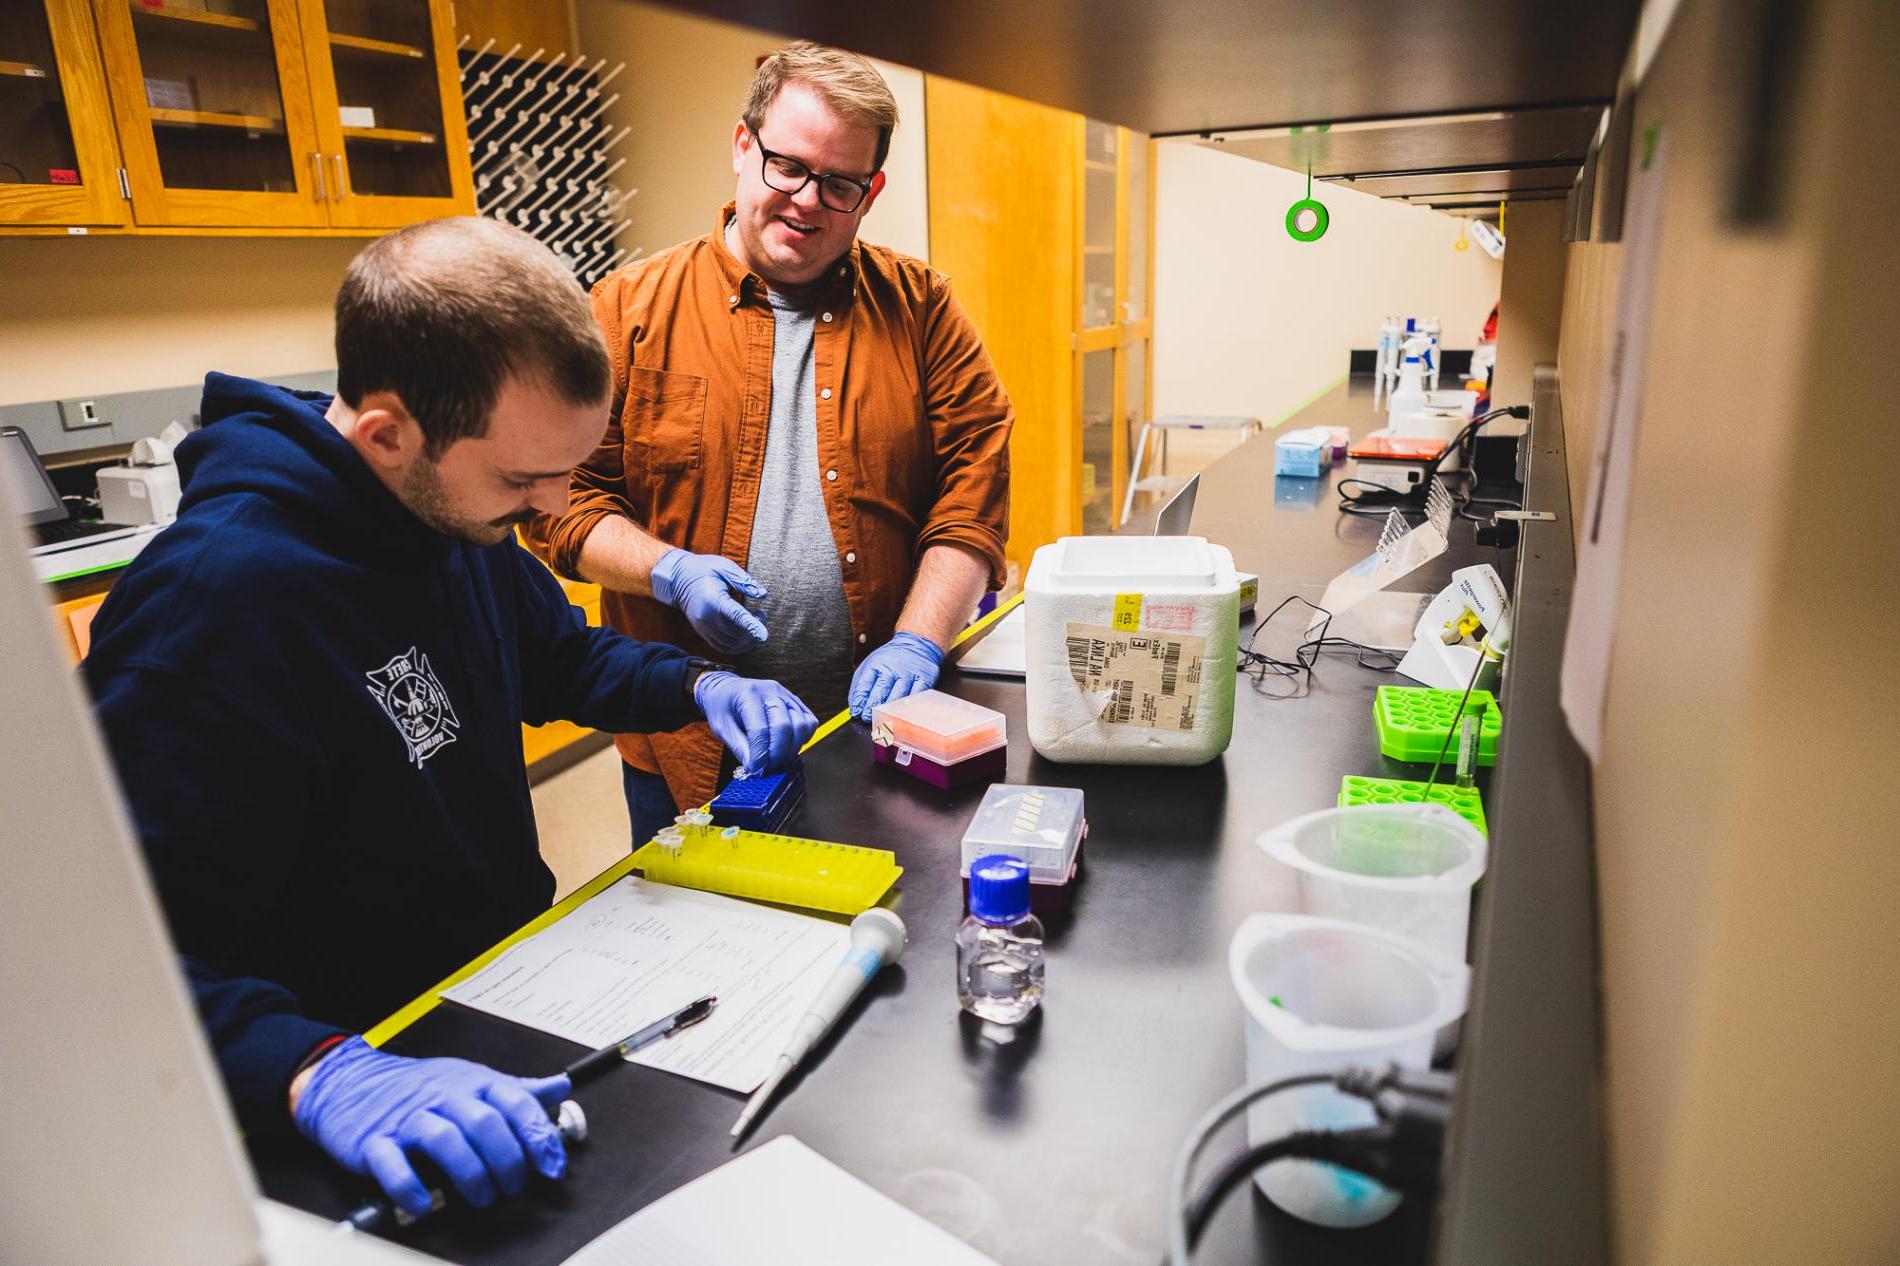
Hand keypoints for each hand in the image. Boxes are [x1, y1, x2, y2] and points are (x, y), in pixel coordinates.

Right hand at [292, 1037, 570, 1217]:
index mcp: (472, 1082)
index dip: (538, 1136)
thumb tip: (562, 1088)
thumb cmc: (418, 1086)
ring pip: (444, 1140)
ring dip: (470, 1174)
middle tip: (512, 1187)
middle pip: (484, 1124)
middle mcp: (443, 1097)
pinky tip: (423, 1203)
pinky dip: (409, 1187)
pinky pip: (391, 1164)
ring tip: (481, 1197)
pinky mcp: (373, 1141)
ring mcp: (407, 1119)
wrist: (350, 1081)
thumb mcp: (472, 1080)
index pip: (515, 1103)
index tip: (552, 1166)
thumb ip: (517, 1090)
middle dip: (507, 1161)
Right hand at [650, 549, 768, 654]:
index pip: (735, 616)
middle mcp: (705, 617)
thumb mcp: (724, 567)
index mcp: (712, 599)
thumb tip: (763, 595)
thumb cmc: (704, 569)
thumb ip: (744, 581)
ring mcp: (702, 627)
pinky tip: (745, 633)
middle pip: (735, 634)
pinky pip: (722, 647)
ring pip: (730, 644)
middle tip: (761, 614)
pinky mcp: (702, 633)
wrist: (678, 578)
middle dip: (754, 630)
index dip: (751, 627)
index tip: (764, 635)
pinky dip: (737, 646)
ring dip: (747, 639)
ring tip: (755, 623)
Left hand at [694, 671, 817, 774]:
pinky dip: (802, 738)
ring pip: (802, 725)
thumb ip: (739, 748)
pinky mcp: (796, 701)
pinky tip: (788, 746)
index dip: (760, 754)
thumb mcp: (721, 727)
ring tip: (777, 758)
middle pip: (785, 726)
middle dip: (777, 753)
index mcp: (748, 694)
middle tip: (767, 767)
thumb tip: (755, 769)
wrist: (726, 688)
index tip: (755, 769)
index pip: (760, 729)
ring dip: (792, 748)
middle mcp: (771, 691)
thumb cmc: (721, 706)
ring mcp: (786, 694)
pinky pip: (809, 722)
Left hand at [849, 632, 944, 720]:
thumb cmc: (891, 659)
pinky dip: (910, 706)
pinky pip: (917, 695)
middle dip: (873, 706)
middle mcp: (892, 668)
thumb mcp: (870, 665)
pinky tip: (903, 713)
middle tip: (869, 718)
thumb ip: (860, 685)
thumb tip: (855, 707)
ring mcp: (909, 673)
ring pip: (899, 694)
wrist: (915, 644)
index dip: (861, 700)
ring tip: (884, 720)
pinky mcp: (923, 678)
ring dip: (890, 709)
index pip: (865, 684)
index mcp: (876, 664)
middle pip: (882, 690)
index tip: (858, 711)